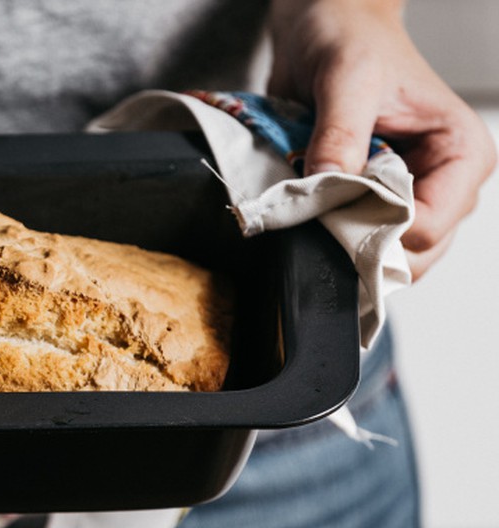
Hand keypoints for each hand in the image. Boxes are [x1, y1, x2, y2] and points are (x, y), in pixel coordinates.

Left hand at [268, 0, 495, 279]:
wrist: (323, 27)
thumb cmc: (349, 40)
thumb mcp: (347, 78)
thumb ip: (340, 134)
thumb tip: (327, 186)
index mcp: (462, 153)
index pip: (427, 225)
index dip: (374, 229)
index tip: (328, 211)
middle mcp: (443, 183)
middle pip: (411, 254)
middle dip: (359, 244)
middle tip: (314, 218)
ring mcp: (408, 197)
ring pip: (384, 256)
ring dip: (341, 243)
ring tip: (311, 211)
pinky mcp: (372, 201)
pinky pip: (356, 240)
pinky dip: (329, 235)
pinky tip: (309, 212)